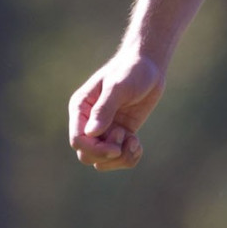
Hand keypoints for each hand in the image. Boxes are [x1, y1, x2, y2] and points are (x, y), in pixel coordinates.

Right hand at [68, 53, 164, 170]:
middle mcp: (89, 122)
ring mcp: (105, 130)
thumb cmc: (131, 70)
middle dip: (107, 155)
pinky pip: (119, 158)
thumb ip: (104, 109)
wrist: (149, 67)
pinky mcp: (121, 134)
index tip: (116, 147)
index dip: (95, 150)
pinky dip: (129, 157)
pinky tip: (138, 144)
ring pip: (102, 161)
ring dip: (120, 159)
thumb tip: (91, 133)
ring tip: (134, 142)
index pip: (77, 140)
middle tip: (125, 137)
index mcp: (81, 109)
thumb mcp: (118, 86)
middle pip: (86, 155)